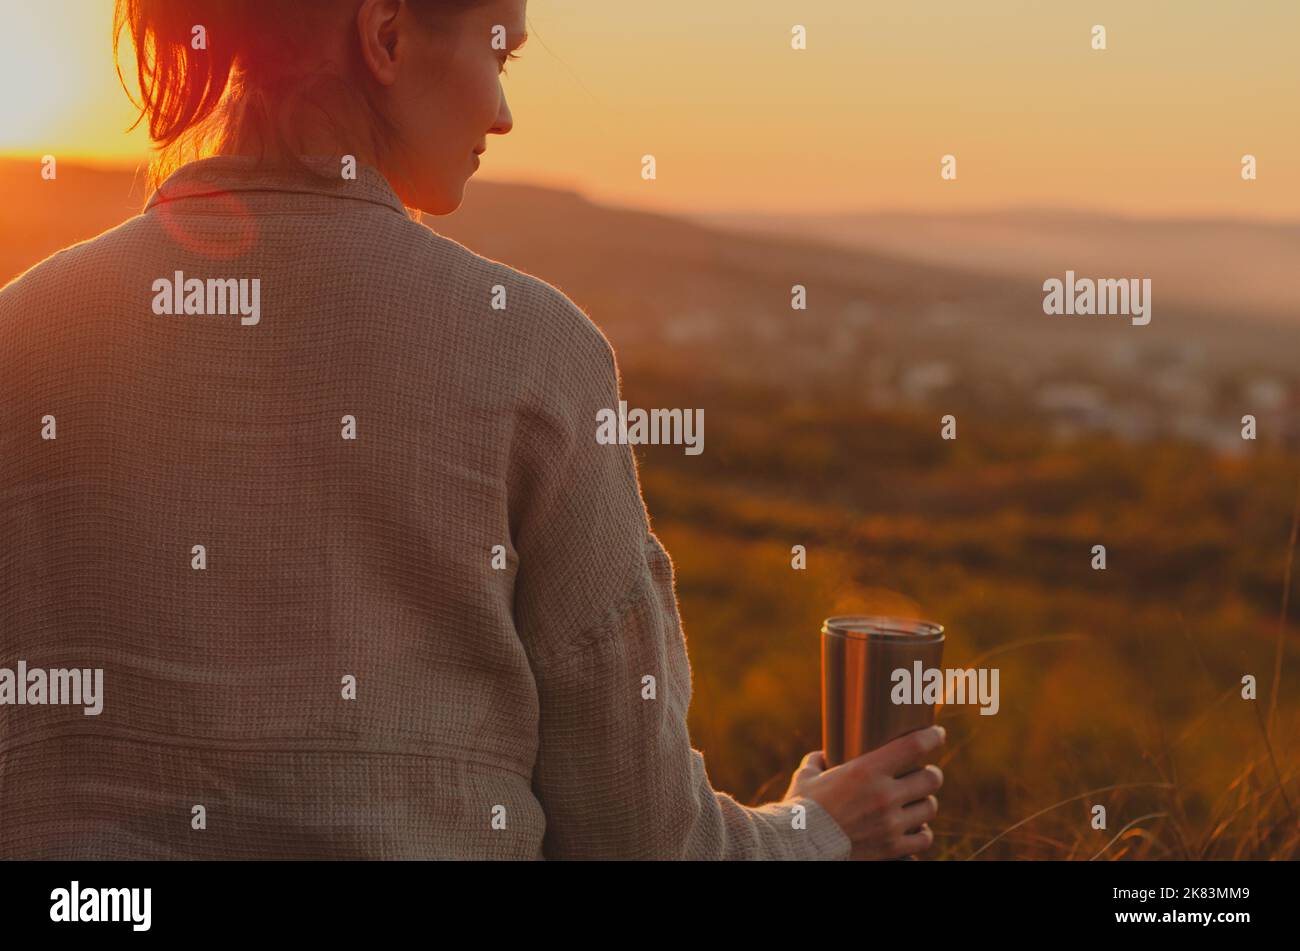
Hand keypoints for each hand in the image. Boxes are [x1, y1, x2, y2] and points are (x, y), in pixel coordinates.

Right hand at [784, 725, 945, 859]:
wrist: (799, 847)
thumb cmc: (800, 809)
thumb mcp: (806, 777)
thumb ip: (817, 762)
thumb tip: (822, 756)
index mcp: (866, 771)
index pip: (913, 746)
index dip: (932, 737)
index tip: (937, 734)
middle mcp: (884, 796)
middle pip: (931, 778)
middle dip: (930, 774)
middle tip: (924, 774)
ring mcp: (891, 824)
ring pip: (930, 807)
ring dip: (925, 802)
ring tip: (917, 802)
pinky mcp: (892, 848)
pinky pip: (924, 837)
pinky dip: (921, 832)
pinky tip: (913, 827)